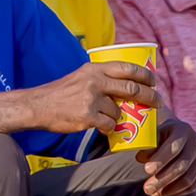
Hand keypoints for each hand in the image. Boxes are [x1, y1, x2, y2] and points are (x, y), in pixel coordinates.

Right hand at [25, 59, 156, 133]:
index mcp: (93, 68)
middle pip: (132, 88)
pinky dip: (108, 128)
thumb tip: (128, 89)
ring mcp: (91, 99)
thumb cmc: (60, 93)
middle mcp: (94, 81)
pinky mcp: (88, 116)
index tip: (154, 82)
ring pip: (119, 111)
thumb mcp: (80, 77)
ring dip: (118, 117)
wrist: (37, 106)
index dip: (145, 74)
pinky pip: (110, 125)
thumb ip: (100, 80)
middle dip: (150, 97)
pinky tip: (99, 126)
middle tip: (158, 103)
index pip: (126, 67)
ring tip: (105, 117)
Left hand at [138, 117, 195, 195]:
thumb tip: (141, 158)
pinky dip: (177, 192)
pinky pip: (193, 186)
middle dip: (162, 179)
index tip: (146, 171)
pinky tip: (163, 193)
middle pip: (181, 166)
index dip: (160, 160)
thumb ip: (148, 145)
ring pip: (188, 179)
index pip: (173, 147)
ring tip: (152, 193)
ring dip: (168, 189)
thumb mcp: (153, 135)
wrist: (177, 134)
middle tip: (147, 189)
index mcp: (182, 129)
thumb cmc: (160, 135)